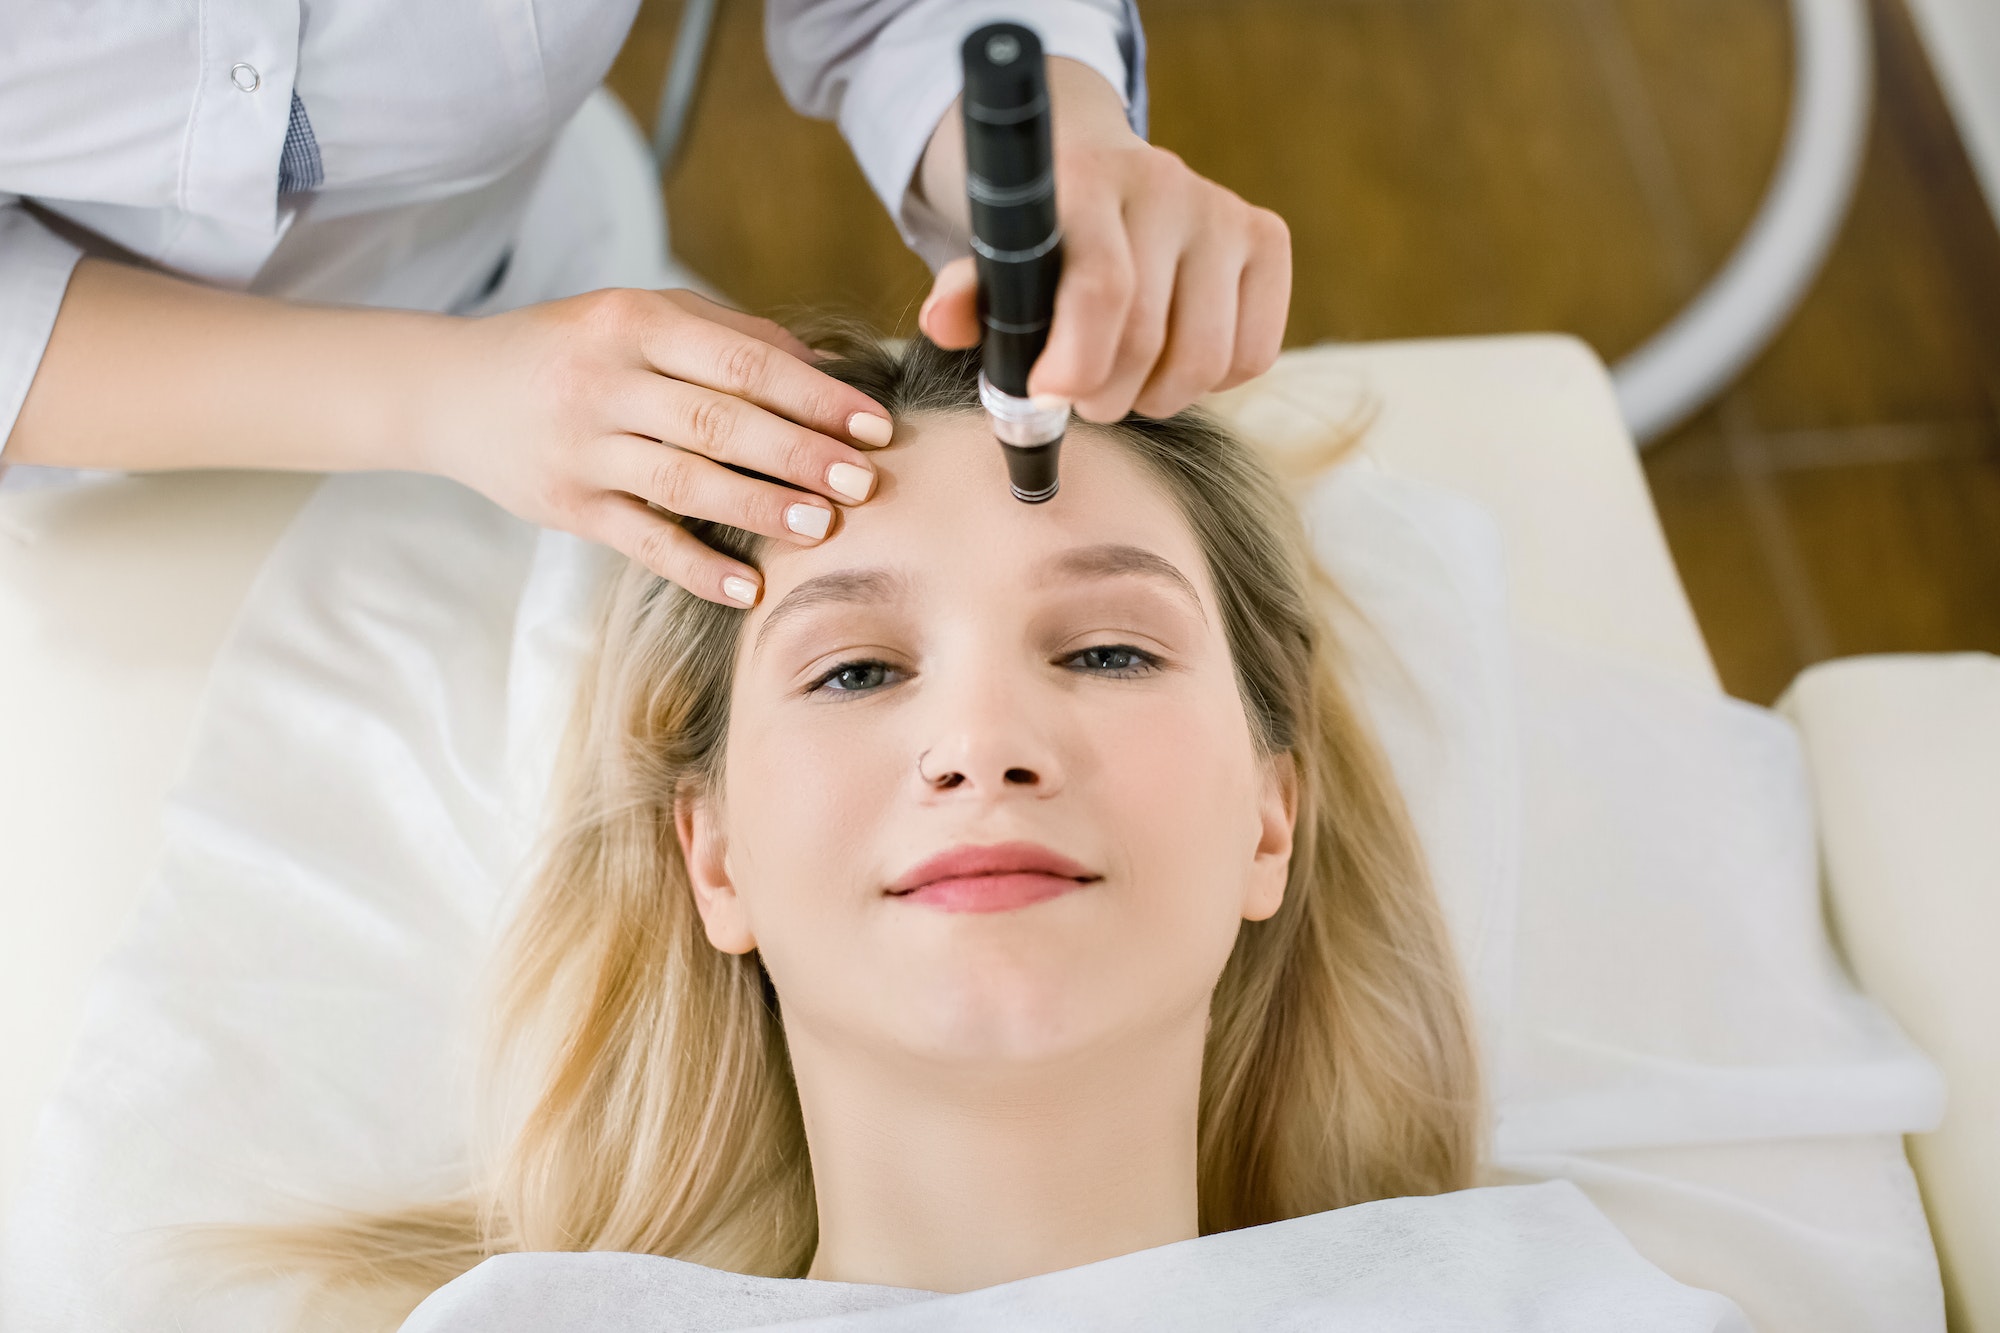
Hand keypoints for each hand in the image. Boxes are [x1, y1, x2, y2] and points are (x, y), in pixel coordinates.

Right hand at [418, 288, 893, 606]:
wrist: (452, 390)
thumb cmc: (571, 349)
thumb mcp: (638, 316)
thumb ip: (727, 334)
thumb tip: (819, 367)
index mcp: (635, 323)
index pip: (742, 361)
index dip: (813, 396)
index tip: (873, 424)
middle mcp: (606, 381)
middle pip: (719, 420)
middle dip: (799, 453)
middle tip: (864, 481)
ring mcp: (583, 447)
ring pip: (684, 479)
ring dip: (758, 507)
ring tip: (821, 527)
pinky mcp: (566, 505)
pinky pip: (641, 541)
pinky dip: (696, 567)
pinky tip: (749, 589)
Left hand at [916, 58, 1290, 422]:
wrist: (1103, 174)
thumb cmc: (1042, 238)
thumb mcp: (993, 258)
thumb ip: (968, 293)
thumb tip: (943, 322)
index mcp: (1087, 182)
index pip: (1103, 290)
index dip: (1076, 363)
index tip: (1050, 395)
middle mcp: (1165, 185)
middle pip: (1149, 339)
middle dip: (1105, 395)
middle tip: (1081, 398)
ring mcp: (1223, 211)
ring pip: (1206, 359)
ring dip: (1157, 398)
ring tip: (1125, 382)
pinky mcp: (1266, 237)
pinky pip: (1252, 355)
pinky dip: (1211, 382)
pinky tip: (1174, 358)